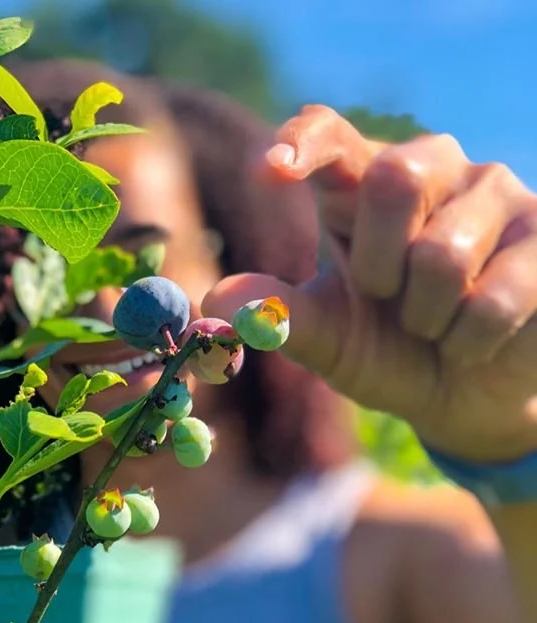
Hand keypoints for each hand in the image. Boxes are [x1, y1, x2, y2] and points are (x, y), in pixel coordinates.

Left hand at [204, 105, 536, 461]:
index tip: (273, 168)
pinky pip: (494, 299)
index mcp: (364, 190)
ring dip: (426, 316)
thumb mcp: (328, 340)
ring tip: (433, 326)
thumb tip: (214, 298)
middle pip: (397, 176)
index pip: (335, 136)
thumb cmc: (389, 353)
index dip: (307, 142)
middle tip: (386, 298)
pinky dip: (468, 343)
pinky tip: (473, 342)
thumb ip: (278, 316)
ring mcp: (495, 197)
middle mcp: (432, 173)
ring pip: (444, 252)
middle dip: (380, 264)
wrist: (463, 397)